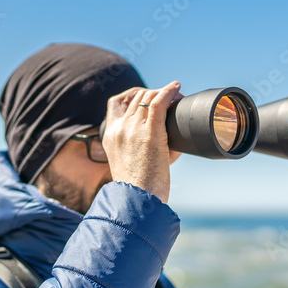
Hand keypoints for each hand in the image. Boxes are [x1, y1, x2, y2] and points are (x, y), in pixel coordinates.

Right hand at [101, 81, 182, 203]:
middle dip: (153, 93)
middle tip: (170, 99)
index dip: (132, 95)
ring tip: (177, 96)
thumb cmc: (139, 188)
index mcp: (110, 136)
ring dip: (164, 93)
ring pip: (147, 97)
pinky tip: (177, 88)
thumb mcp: (131, 164)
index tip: (147, 98)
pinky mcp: (149, 132)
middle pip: (135, 97)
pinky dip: (169, 92)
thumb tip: (174, 142)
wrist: (137, 199)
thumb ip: (142, 149)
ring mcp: (132, 128)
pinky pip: (158, 102)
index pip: (115, 103)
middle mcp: (119, 129)